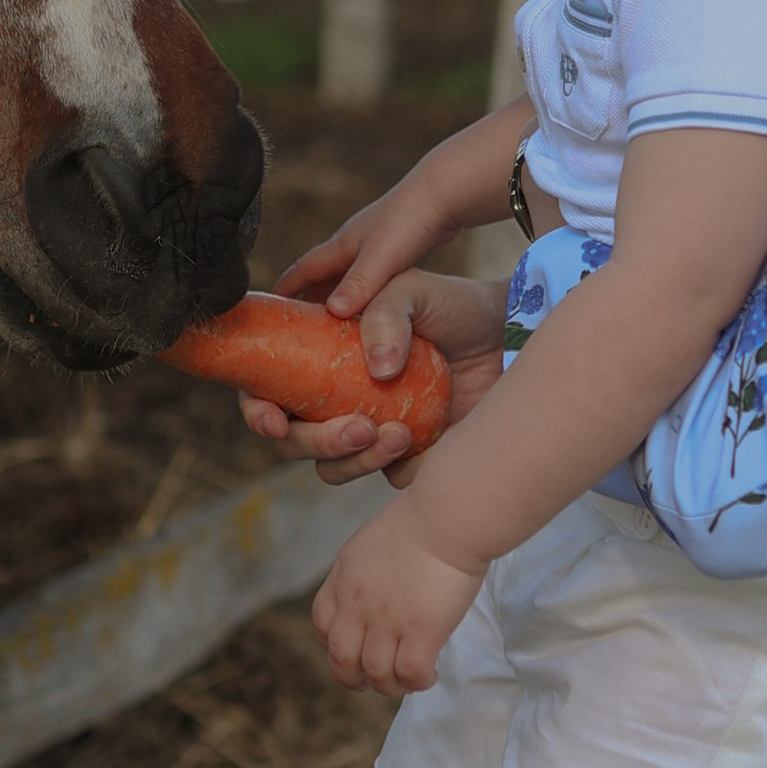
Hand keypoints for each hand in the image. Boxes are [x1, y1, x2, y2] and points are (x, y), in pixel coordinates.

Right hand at [238, 270, 511, 486]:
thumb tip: (378, 369)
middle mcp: (333, 399)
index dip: (257, 412)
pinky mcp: (403, 456)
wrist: (509, 339)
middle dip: (316, 442)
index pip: (265, 391)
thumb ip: (386, 313)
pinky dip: (398, 468)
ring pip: (332, 468)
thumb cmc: (452, 305)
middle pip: (293, 441)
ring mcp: (365, 430)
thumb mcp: (413, 288)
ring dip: (354, 461)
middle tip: (358, 428)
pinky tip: (427, 444)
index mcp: (317, 358)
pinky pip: (386, 478)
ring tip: (399, 433)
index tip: (274, 420)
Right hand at [275, 162, 453, 318]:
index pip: (303, 269)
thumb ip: (358, 284)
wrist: (444, 194)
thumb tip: (332, 311)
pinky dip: (363, 294)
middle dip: (308, 298)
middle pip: (322, 275)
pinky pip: (370, 277)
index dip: (286, 288)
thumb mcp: (380, 258)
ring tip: (335, 323)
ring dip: (337, 297)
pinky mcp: (396, 248)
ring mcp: (374, 244)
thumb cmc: (410, 222)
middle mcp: (353, 243)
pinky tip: (373, 306)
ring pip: (346, 276)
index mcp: (341, 245)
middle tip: (302, 325)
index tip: (269, 307)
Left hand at [313, 492, 485, 692]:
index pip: (322, 624)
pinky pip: (410, 674)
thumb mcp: (375, 541)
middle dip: (353, 679)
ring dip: (391, 686)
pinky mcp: (420, 632)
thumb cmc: (424, 519)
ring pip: (376, 675)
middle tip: (372, 682)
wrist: (447, 516)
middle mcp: (357, 604)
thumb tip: (384, 591)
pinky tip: (430, 674)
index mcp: (344, 578)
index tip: (353, 649)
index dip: (333, 644)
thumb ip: (369, 570)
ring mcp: (387, 621)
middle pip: (341, 659)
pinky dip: (418, 682)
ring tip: (408, 680)